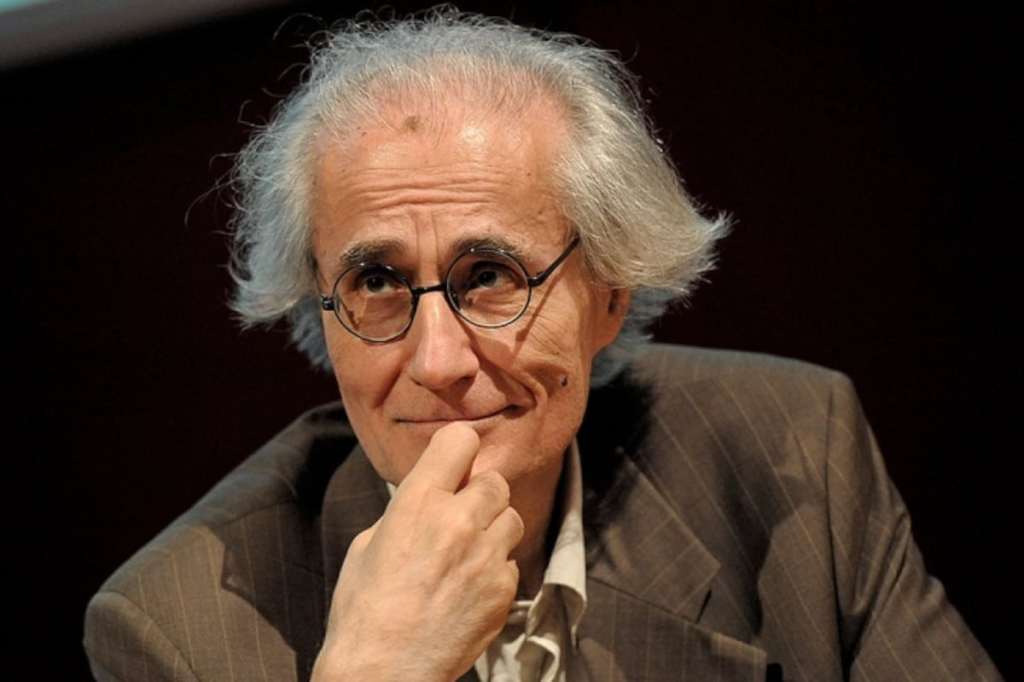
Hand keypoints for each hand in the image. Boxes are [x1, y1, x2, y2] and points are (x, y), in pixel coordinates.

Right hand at [312, 422, 524, 681]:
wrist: (383, 671)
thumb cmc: (363, 610)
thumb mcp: (369, 544)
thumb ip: (406, 512)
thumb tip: (429, 499)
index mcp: (419, 501)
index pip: (460, 440)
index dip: (457, 450)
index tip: (453, 464)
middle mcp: (460, 521)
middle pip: (495, 480)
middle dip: (480, 493)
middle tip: (462, 513)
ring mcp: (487, 556)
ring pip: (512, 517)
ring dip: (494, 527)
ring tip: (470, 549)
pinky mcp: (504, 590)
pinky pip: (511, 561)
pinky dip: (496, 568)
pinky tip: (471, 585)